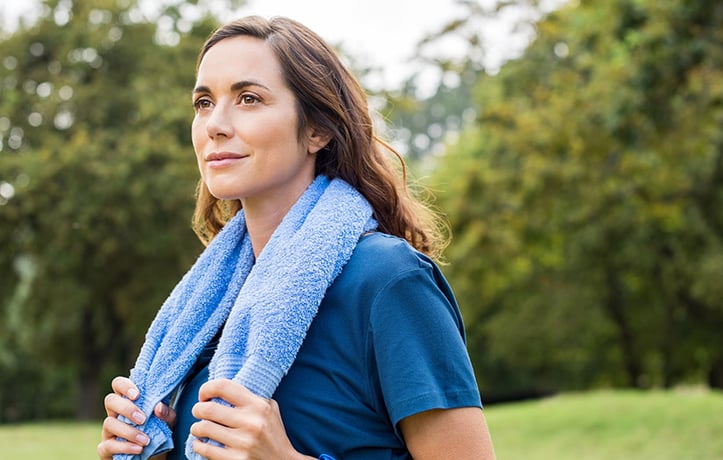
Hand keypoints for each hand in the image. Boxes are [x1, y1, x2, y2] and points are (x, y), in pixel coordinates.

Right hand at [97, 376, 176, 458]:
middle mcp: (116, 413)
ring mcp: (109, 430)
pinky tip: (138, 449)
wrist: (153, 457)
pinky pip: (108, 445)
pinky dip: (124, 447)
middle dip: (126, 408)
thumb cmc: (158, 433)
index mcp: (128, 401)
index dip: (125, 386)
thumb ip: (166, 413)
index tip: (138, 394)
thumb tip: (159, 407)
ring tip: (146, 440)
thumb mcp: (168, 422)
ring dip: (129, 431)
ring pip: (109, 423)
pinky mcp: (106, 448)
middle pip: (110, 400)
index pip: (118, 384)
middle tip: (143, 419)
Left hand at [189, 379, 312, 459]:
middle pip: (208, 409)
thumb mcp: (270, 409)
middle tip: (198, 412)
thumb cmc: (274, 433)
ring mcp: (243, 443)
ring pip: (203, 428)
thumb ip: (251, 397)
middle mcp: (251, 423)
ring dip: (196, 428)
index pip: (223, 387)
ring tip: (199, 428)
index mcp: (258, 406)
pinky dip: (198, 444)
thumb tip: (224, 389)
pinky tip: (201, 442)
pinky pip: (205, 449)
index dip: (207, 389)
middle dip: (197, 409)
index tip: (204, 396)